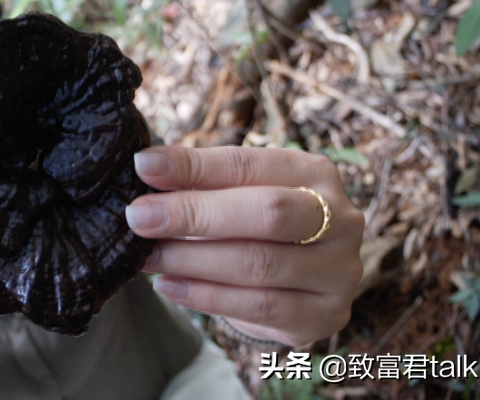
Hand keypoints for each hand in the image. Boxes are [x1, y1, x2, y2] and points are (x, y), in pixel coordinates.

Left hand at [126, 146, 363, 346]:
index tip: (143, 166)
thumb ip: (198, 181)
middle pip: (265, 213)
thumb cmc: (255, 223)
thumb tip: (146, 167)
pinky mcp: (326, 315)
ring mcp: (339, 270)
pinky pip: (260, 307)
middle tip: (139, 218)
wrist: (298, 280)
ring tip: (146, 256)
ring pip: (260, 264)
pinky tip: (168, 285)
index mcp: (315, 173)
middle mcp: (340, 219)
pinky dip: (207, 297)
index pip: (248, 164)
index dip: (193, 166)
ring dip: (192, 261)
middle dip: (194, 215)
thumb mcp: (233, 193)